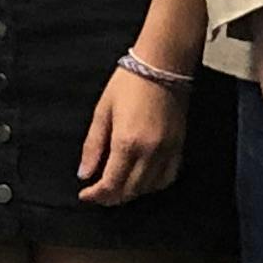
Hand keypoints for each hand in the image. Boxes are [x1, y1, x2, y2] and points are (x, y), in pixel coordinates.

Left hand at [77, 64, 188, 204]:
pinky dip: (153, 185)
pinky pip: (167, 177)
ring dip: (130, 192)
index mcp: (127, 142)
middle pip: (129, 191)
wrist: (162, 65)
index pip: (110, 184)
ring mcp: (167, 150)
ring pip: (148, 188)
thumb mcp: (102, 111)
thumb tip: (84, 173)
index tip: (85, 194)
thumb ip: (93, 145)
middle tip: (98, 193)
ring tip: (117, 186)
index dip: (95, 195)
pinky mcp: (178, 146)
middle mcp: (149, 151)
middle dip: (110, 197)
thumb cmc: (130, 82)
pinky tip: (141, 179)